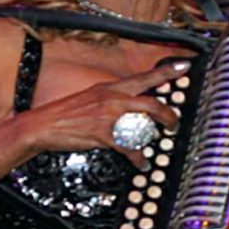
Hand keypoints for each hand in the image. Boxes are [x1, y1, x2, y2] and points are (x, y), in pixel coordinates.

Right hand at [15, 60, 191, 167]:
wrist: (44, 124)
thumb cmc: (67, 113)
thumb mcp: (92, 97)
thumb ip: (113, 99)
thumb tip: (132, 104)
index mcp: (111, 87)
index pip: (144, 76)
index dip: (166, 71)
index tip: (184, 66)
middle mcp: (112, 97)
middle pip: (151, 101)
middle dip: (168, 114)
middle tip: (174, 122)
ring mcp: (108, 115)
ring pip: (143, 124)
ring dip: (154, 137)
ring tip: (157, 145)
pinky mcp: (103, 134)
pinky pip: (129, 147)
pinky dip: (138, 157)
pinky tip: (140, 162)